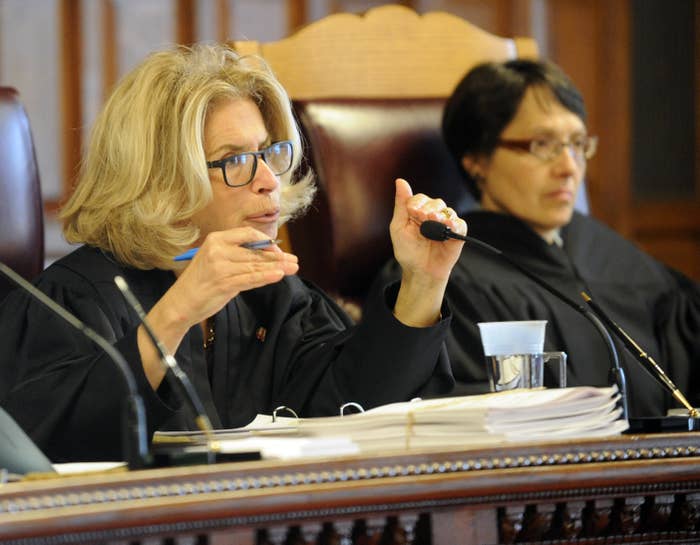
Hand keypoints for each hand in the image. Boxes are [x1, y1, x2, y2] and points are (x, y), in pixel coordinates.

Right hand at [138, 227, 297, 387]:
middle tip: (294, 261)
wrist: (181, 303)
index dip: (265, 243)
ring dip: (277, 268)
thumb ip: (238, 256)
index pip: (247, 235)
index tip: (278, 252)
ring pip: (255, 265)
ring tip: (293, 268)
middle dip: (277, 258)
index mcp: (216, 239)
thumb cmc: (201, 282)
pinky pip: (250, 278)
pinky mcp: (223, 283)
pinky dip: (266, 277)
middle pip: (255, 252)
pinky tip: (279, 275)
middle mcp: (218, 250)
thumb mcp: (216, 261)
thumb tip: (268, 256)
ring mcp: (220, 266)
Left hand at [390, 178, 465, 326]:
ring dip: (440, 215)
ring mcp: (446, 224)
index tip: (412, 213)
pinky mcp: (457, 234)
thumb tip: (400, 181)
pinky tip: (448, 226)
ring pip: (447, 211)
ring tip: (433, 222)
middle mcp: (433, 215)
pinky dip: (455, 223)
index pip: (419, 199)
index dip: (416, 203)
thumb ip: (401, 204)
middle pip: (435, 202)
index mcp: (418, 211)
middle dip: (428, 209)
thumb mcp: (399, 227)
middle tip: (423, 218)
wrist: (420, 271)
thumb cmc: (408, 251)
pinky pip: (460, 224)